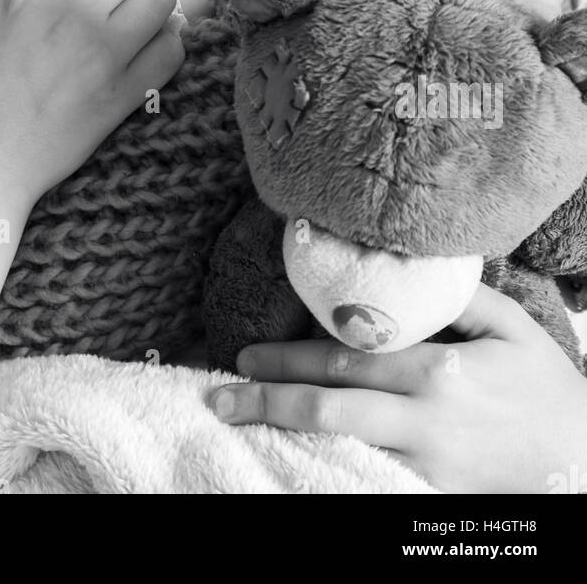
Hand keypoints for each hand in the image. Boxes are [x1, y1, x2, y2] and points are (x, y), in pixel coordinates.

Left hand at [207, 282, 586, 491]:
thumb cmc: (549, 391)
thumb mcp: (511, 327)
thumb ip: (456, 297)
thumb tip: (407, 271)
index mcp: (437, 370)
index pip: (345, 359)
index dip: (288, 356)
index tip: (246, 354)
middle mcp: (423, 420)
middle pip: (328, 406)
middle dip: (267, 399)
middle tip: (221, 395)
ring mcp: (425, 467)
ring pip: (339, 450)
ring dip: (286, 435)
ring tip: (243, 426)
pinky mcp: (432, 499)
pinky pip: (367, 482)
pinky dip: (326, 471)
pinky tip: (293, 466)